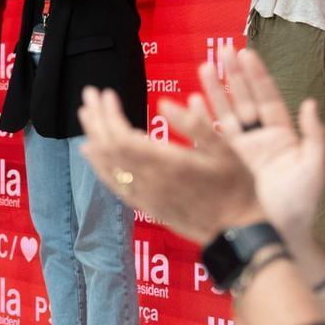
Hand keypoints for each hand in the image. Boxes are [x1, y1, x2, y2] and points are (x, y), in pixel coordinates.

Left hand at [77, 87, 264, 242]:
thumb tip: (163, 103)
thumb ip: (195, 124)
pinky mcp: (146, 206)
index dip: (110, 115)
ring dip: (93, 139)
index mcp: (168, 165)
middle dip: (96, 120)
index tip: (107, 93)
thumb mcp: (226, 150)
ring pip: (107, 166)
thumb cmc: (238, 186)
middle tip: (89, 95)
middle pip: (109, 149)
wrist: (238, 231)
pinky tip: (93, 152)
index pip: (122, 138)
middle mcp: (150, 182)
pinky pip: (114, 184)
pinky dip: (99, 165)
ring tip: (86, 115)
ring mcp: (145, 197)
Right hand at [196, 48, 324, 240]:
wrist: (279, 234)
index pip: (268, 98)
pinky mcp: (223, 164)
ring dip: (214, 91)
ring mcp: (239, 151)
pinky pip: (209, 139)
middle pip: (243, 100)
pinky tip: (191, 103)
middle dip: (233, 75)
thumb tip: (310, 103)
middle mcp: (259, 139)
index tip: (247, 54)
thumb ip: (314, 135)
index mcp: (282, 136)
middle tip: (222, 51)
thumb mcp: (314, 168)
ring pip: (224, 114)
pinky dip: (200, 121)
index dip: (257, 76)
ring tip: (203, 67)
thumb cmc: (301, 205)